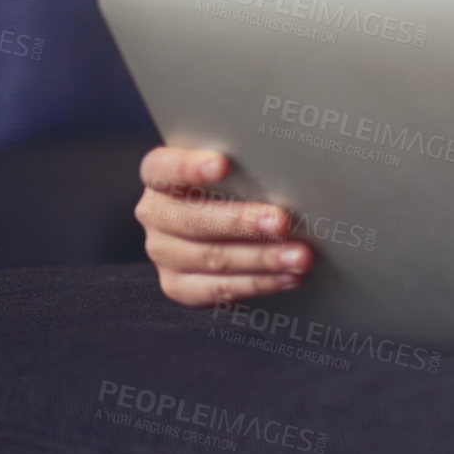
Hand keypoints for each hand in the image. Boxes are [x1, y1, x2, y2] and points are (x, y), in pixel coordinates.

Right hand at [134, 146, 314, 306]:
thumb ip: (246, 166)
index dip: (190, 167)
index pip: (163, 168)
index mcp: (159, 174)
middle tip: (282, 222)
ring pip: (209, 258)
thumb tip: (290, 172)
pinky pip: (217, 289)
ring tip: (299, 256)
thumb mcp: (233, 167)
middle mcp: (154, 214)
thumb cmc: (236, 182)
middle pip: (192, 220)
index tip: (223, 164)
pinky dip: (257, 283)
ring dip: (260, 259)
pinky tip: (287, 277)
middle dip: (241, 222)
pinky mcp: (177, 285)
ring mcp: (163, 252)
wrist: (226, 222)